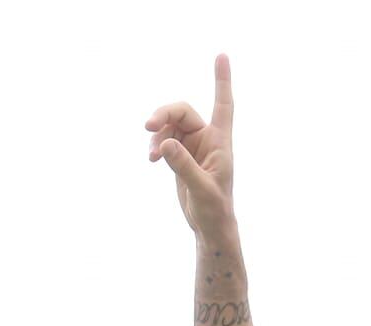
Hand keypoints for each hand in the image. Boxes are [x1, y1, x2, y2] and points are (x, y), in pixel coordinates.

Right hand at [146, 54, 235, 239]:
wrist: (209, 226)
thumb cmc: (214, 209)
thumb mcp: (202, 189)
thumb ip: (183, 166)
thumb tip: (164, 144)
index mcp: (219, 141)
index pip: (223, 104)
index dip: (221, 80)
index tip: (221, 55)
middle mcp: (207, 139)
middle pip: (182, 112)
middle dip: (163, 115)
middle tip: (147, 126)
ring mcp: (192, 146)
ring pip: (170, 125)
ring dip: (157, 134)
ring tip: (151, 155)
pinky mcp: (181, 157)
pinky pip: (164, 140)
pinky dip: (155, 146)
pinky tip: (151, 159)